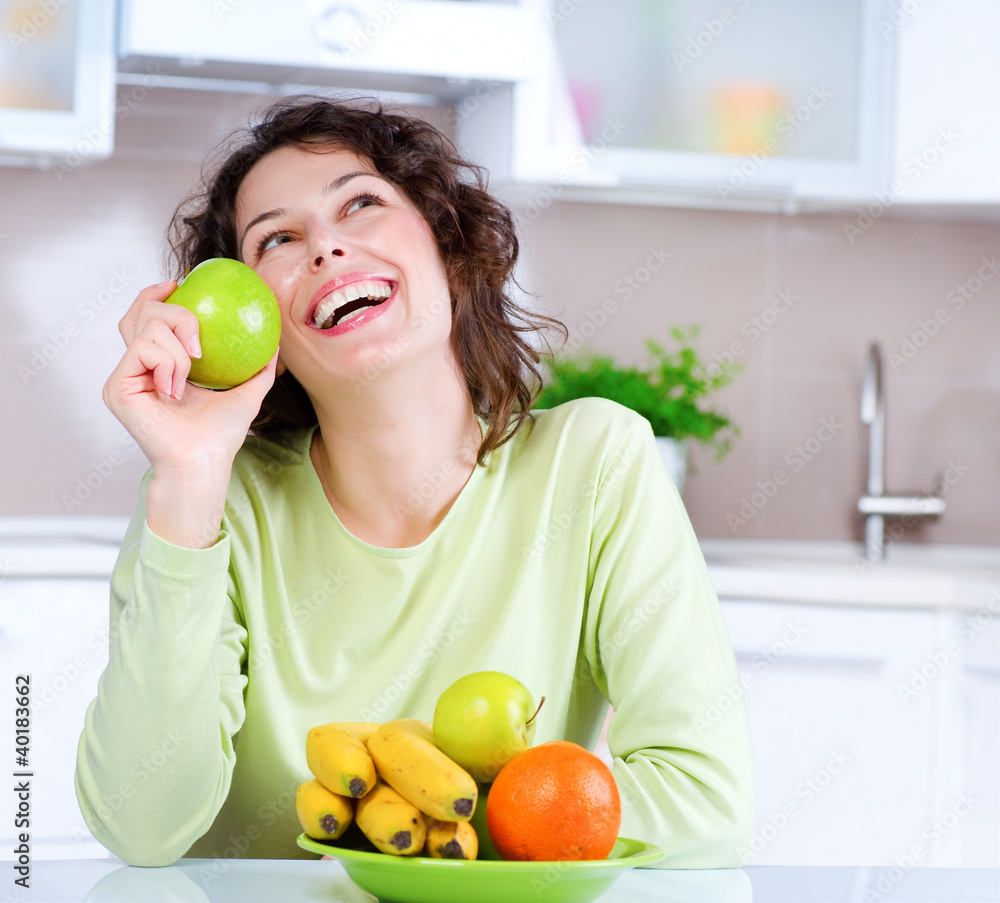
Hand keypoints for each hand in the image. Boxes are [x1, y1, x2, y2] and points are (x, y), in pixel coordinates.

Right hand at [105, 279, 278, 545]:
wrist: (205, 460)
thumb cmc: (221, 434)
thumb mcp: (247, 393)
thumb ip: (259, 367)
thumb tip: (276, 342)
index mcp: (160, 365)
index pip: (147, 318)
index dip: (156, 294)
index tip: (181, 283)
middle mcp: (137, 368)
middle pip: (141, 312)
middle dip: (175, 313)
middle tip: (198, 340)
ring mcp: (124, 376)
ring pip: (145, 327)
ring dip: (178, 349)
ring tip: (191, 375)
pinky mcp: (117, 387)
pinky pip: (143, 349)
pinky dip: (168, 363)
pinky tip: (176, 389)